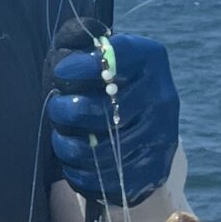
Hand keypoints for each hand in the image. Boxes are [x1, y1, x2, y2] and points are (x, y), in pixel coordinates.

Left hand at [48, 33, 179, 204]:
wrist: (143, 120)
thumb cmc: (107, 81)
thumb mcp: (95, 53)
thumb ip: (77, 41)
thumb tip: (68, 47)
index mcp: (150, 58)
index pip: (117, 58)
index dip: (82, 67)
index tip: (61, 74)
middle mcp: (163, 96)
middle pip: (106, 110)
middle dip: (68, 112)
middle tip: (57, 110)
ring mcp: (162, 135)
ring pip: (103, 150)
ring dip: (70, 147)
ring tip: (61, 139)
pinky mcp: (156, 168)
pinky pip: (109, 180)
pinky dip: (82, 174)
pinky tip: (73, 163)